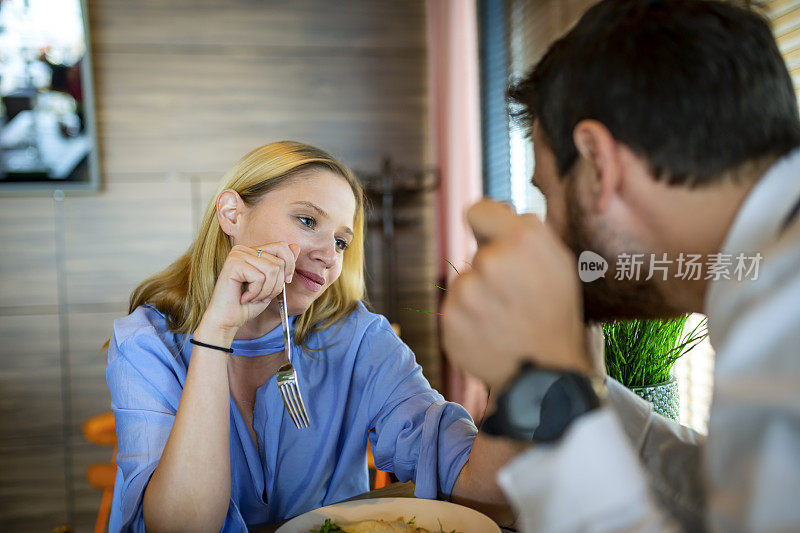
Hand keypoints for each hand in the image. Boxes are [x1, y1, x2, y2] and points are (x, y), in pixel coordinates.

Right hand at [198, 242, 299, 340]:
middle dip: (276, 285)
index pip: (282, 246)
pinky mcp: (233, 264)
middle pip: (279, 261)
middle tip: (262, 296)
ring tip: (253, 297)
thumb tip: (296, 246)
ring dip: (266, 291)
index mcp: (252, 251)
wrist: (227, 321)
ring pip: (272, 270)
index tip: (286, 282)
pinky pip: (259, 277)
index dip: (289, 266)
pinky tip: (244, 298)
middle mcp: (244, 249)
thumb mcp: (272, 284)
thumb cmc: (247, 305)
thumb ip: (283, 264)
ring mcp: (237, 255)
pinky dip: (256, 293)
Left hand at [441, 201, 589, 388]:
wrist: (545, 374)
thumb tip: (495, 212)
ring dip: (479, 297)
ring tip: (504, 319)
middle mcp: (491, 261)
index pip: (477, 211)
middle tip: (515, 297)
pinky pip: (454, 308)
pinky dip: (467, 320)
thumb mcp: (558, 262)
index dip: (487, 226)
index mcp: (523, 239)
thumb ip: (526, 230)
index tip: (494, 242)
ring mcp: (467, 292)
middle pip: (476, 254)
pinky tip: (490, 334)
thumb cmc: (555, 314)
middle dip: (491, 270)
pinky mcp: (449, 319)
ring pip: (465, 283)